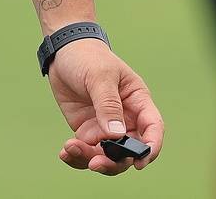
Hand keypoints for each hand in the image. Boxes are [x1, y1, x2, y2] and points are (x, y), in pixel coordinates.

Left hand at [49, 39, 164, 176]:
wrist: (63, 52)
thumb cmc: (88, 57)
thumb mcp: (100, 76)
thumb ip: (108, 104)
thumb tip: (116, 134)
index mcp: (138, 101)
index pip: (152, 128)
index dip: (151, 148)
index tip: (140, 163)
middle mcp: (126, 118)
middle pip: (129, 150)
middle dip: (115, 162)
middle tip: (96, 164)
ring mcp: (106, 127)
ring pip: (107, 156)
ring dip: (91, 159)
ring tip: (71, 149)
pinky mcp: (87, 130)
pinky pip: (86, 151)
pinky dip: (77, 156)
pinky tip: (65, 152)